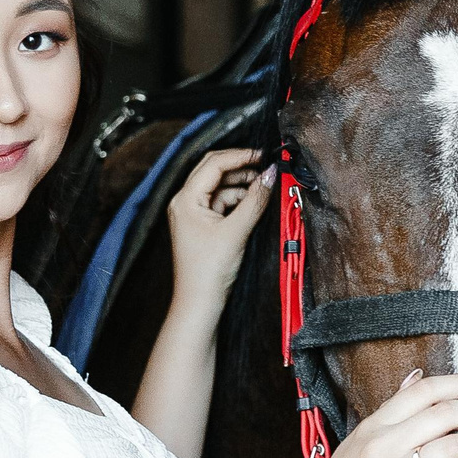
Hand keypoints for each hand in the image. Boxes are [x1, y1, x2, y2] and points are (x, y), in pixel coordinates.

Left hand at [164, 148, 274, 313]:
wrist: (200, 302)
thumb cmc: (208, 271)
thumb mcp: (236, 230)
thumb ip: (255, 199)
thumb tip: (272, 175)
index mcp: (185, 199)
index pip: (213, 164)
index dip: (240, 156)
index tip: (264, 155)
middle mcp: (185, 202)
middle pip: (214, 171)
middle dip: (242, 167)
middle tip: (267, 168)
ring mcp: (193, 213)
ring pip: (220, 187)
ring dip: (242, 185)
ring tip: (264, 188)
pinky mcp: (203, 224)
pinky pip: (222, 202)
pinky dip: (238, 200)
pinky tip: (254, 203)